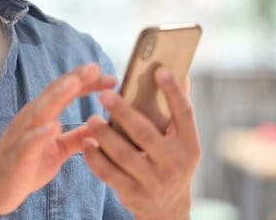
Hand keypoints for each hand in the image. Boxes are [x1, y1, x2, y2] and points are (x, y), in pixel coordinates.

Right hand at [0, 62, 116, 216]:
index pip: (67, 92)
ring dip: (57, 95)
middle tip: (93, 67)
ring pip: (41, 111)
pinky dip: (41, 133)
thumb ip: (77, 137)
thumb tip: (100, 128)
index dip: (88, 83)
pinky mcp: (18, 154)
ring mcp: (23, 134)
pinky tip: (54, 126)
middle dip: (74, 79)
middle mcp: (32, 118)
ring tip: (75, 83)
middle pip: (54, 93)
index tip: (111, 78)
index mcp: (43, 115)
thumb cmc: (25, 167)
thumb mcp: (58, 150)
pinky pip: (29, 142)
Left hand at [83, 68, 199, 219]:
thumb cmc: (173, 163)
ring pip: (124, 155)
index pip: (184, 113)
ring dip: (105, 135)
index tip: (160, 70)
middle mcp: (173, 163)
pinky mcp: (133, 193)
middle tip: (104, 95)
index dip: (173, 91)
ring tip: (91, 119)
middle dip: (123, 113)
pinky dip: (95, 158)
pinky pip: (109, 174)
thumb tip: (181, 74)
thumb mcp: (183, 142)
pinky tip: (87, 144)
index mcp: (188, 145)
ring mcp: (153, 181)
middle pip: (146, 134)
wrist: (168, 210)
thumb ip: (178, 112)